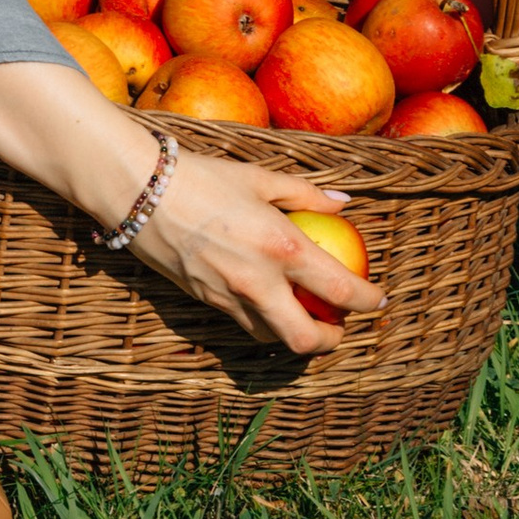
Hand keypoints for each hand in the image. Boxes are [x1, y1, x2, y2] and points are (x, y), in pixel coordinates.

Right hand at [136, 149, 383, 354]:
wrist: (140, 190)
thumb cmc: (205, 177)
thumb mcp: (261, 178)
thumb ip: (306, 194)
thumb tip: (343, 204)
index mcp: (282, 247)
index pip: (339, 290)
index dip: (367, 301)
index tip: (378, 299)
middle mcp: (259, 282)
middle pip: (306, 340)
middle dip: (331, 341)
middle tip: (339, 328)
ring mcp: (229, 298)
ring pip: (273, 338)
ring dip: (295, 333)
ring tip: (303, 314)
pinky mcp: (205, 301)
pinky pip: (244, 324)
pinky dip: (264, 321)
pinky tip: (267, 302)